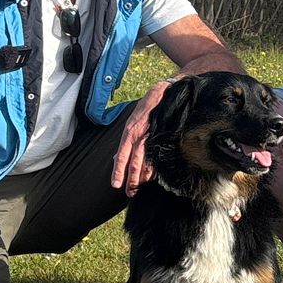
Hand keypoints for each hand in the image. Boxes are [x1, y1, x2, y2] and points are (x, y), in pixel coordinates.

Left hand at [110, 79, 173, 194]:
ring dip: (141, 174)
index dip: (118, 170)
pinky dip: (154, 164)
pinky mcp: (160, 129)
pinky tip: (153, 176)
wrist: (167, 90)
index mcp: (129, 130)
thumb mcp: (135, 121)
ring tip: (140, 188)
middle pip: (131, 158)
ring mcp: (148, 130)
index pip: (121, 153)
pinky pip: (156, 150)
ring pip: (143, 156)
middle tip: (129, 193)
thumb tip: (116, 158)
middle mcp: (136, 131)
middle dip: (130, 177)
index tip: (116, 185)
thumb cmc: (151, 107)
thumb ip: (128, 141)